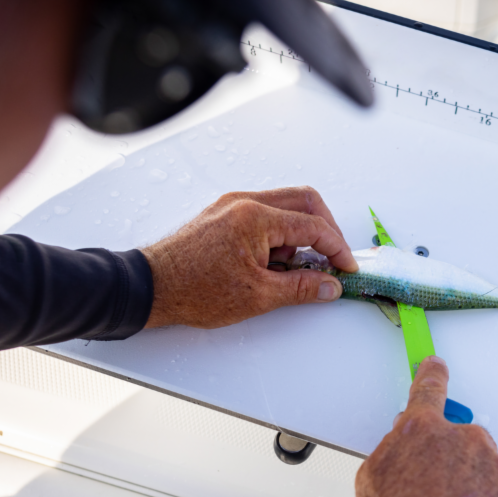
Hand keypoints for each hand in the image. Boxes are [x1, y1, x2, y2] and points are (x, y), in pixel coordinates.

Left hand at [141, 186, 358, 328]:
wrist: (151, 288)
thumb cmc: (193, 290)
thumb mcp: (257, 296)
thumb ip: (301, 287)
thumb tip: (330, 285)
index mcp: (255, 218)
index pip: (313, 225)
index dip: (337, 248)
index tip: (346, 268)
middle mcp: (244, 202)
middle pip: (305, 200)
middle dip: (326, 229)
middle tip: (333, 259)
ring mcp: (233, 205)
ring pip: (286, 204)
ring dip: (301, 232)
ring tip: (294, 269)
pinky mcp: (225, 214)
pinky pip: (266, 213)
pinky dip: (280, 233)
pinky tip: (275, 262)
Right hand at [355, 357, 497, 496]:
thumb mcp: (372, 484)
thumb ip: (391, 456)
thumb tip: (399, 454)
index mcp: (422, 433)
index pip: (427, 390)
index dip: (431, 376)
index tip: (435, 365)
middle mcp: (464, 441)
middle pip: (461, 439)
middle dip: (451, 461)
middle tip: (435, 495)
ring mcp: (495, 469)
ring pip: (484, 473)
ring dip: (472, 492)